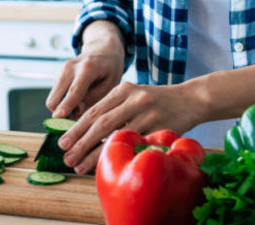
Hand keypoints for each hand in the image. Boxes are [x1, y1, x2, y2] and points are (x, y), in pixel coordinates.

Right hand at [45, 24, 124, 120]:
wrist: (102, 50)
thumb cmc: (109, 69)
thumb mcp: (111, 85)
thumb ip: (95, 100)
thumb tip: (76, 115)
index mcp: (87, 68)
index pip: (74, 91)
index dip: (66, 106)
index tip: (59, 118)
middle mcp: (70, 68)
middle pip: (54, 98)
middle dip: (61, 113)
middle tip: (77, 118)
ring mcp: (61, 71)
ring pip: (52, 99)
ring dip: (62, 108)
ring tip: (81, 106)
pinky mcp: (57, 76)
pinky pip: (55, 96)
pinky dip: (63, 102)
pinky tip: (77, 99)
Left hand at [56, 82, 203, 174]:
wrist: (191, 99)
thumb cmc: (158, 101)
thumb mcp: (135, 95)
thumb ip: (114, 107)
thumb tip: (85, 131)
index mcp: (124, 89)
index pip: (94, 110)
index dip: (77, 128)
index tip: (63, 142)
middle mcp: (134, 98)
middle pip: (101, 122)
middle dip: (80, 141)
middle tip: (66, 156)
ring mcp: (148, 112)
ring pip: (116, 135)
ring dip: (95, 153)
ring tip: (80, 165)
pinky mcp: (160, 127)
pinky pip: (135, 143)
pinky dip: (120, 154)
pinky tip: (110, 163)